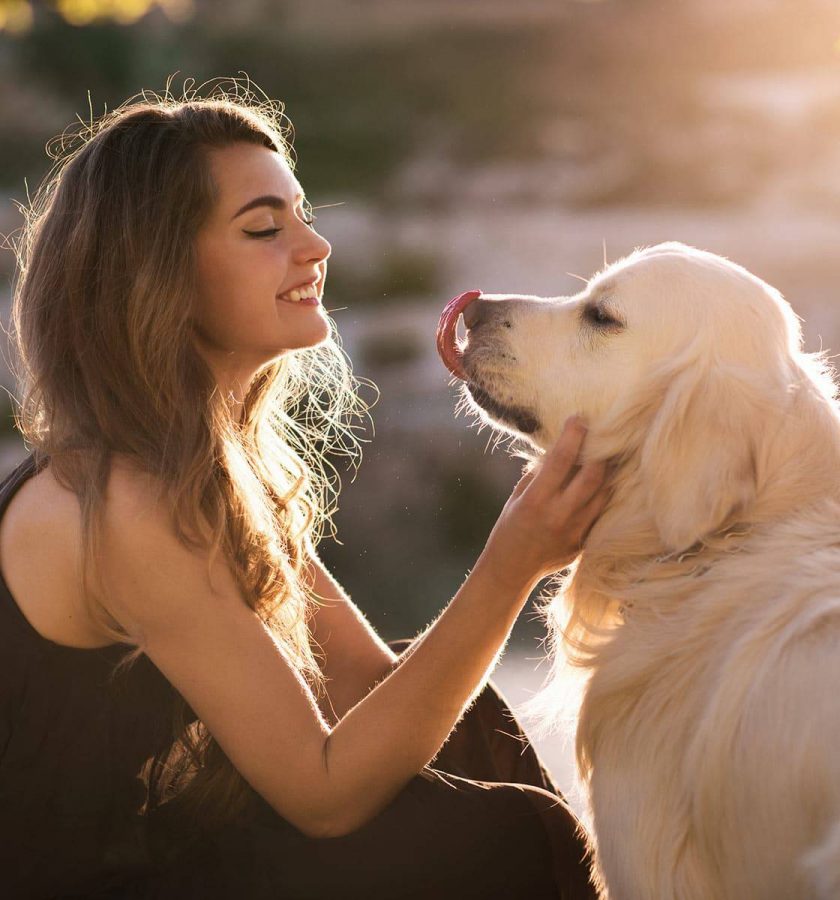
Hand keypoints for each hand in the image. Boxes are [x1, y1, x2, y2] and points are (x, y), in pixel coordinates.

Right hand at [475, 416, 609, 592]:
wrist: (510, 570)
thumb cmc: (509, 528)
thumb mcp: (517, 498)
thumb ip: (538, 475)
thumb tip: (558, 450)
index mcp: (537, 501)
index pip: (561, 460)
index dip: (573, 435)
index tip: (579, 419)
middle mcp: (559, 515)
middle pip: (593, 475)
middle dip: (599, 451)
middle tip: (600, 436)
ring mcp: (575, 532)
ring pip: (604, 493)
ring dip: (606, 473)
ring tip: (606, 457)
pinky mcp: (584, 543)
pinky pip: (601, 513)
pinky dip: (602, 495)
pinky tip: (602, 484)